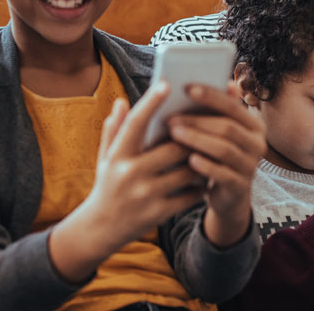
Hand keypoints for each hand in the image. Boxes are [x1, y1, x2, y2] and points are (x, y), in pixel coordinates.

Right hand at [48, 82, 205, 282]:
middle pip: (172, 147)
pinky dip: (200, 186)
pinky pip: (189, 195)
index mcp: (116, 155)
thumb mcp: (104, 157)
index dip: (150, 103)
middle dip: (193, 136)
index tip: (166, 84)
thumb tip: (122, 101)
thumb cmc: (107, 185)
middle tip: (209, 123)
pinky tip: (206, 179)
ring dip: (202, 161)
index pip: (135, 124)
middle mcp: (130, 173)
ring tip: (213, 151)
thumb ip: (114, 130)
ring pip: (186, 171)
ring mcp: (145, 194)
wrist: (100, 229)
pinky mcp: (158, 213)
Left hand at [166, 81, 267, 245]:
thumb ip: (218, 110)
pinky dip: (205, 166)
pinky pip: (223, 174)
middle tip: (170, 117)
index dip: (211, 96)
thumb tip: (221, 81)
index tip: (187, 88)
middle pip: (227, 127)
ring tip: (174, 134)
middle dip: (197, 121)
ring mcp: (251, 166)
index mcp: (254, 125)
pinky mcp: (240, 187)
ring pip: (224, 149)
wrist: (228, 196)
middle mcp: (258, 144)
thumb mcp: (219, 133)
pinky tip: (189, 160)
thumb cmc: (218, 156)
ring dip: (197, 140)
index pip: (233, 106)